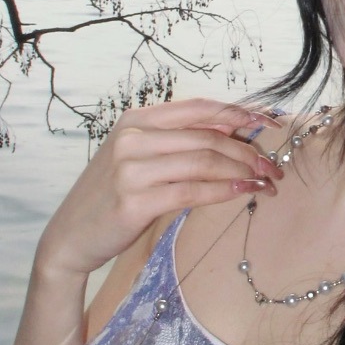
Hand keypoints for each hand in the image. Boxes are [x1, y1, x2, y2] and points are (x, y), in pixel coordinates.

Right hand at [36, 97, 283, 279]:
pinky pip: (192, 191)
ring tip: (266, 184)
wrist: (71, 236)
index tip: (273, 124)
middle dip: (249, 152)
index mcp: (137, 120)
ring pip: (204, 162)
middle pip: (208, 137)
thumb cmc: (111, 197)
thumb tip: (233, 132)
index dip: (241, 114)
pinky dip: (224, 190)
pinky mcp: (135, 200)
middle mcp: (133, 138)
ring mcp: (131, 168)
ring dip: (243, 172)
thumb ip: (179, 142)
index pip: (200, 108)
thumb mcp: (139, 157)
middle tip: (273, 169)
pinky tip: (244, 192)